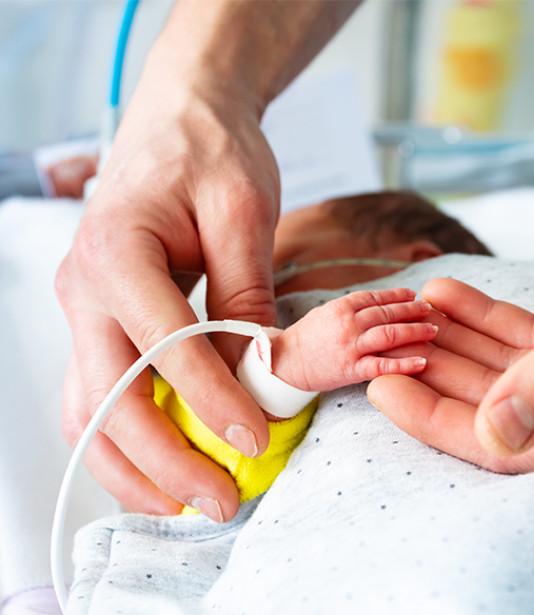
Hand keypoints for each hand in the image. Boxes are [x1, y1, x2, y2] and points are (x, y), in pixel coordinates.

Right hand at [55, 41, 278, 521]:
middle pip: (110, 398)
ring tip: (189, 504)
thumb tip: (256, 373)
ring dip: (134, 467)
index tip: (255, 443)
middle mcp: (83, 289)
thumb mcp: (243, 212)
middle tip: (223, 501)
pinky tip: (166, 467)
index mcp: (116, 252)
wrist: (179, 120)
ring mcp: (83, 309)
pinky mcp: (101, 321)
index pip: (164, 348)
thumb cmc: (211, 151)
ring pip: (91, 411)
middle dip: (165, 461)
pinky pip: (100, 394)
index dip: (211, 403)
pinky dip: (127, 440)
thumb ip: (245, 294)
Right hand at [271, 289, 436, 391]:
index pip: (376, 297)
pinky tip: (422, 361)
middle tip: (430, 310)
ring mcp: (350, 347)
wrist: (284, 363)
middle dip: (412, 310)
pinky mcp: (351, 370)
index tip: (413, 295)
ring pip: (389, 335)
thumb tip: (381, 302)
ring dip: (414, 331)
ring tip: (433, 330)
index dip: (397, 296)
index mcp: (341, 307)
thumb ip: (352, 307)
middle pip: (387, 313)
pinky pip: (382, 366)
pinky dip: (404, 364)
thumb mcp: (326, 312)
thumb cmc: (306, 337)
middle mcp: (348, 324)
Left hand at [368, 179, 533, 470]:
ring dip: (456, 342)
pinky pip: (529, 344)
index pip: (504, 444)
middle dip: (435, 374)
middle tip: (381, 344)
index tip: (380, 387)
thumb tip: (494, 433)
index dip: (434, 418)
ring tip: (409, 314)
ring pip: (507, 373)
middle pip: (495, 408)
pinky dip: (488, 319)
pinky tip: (450, 295)